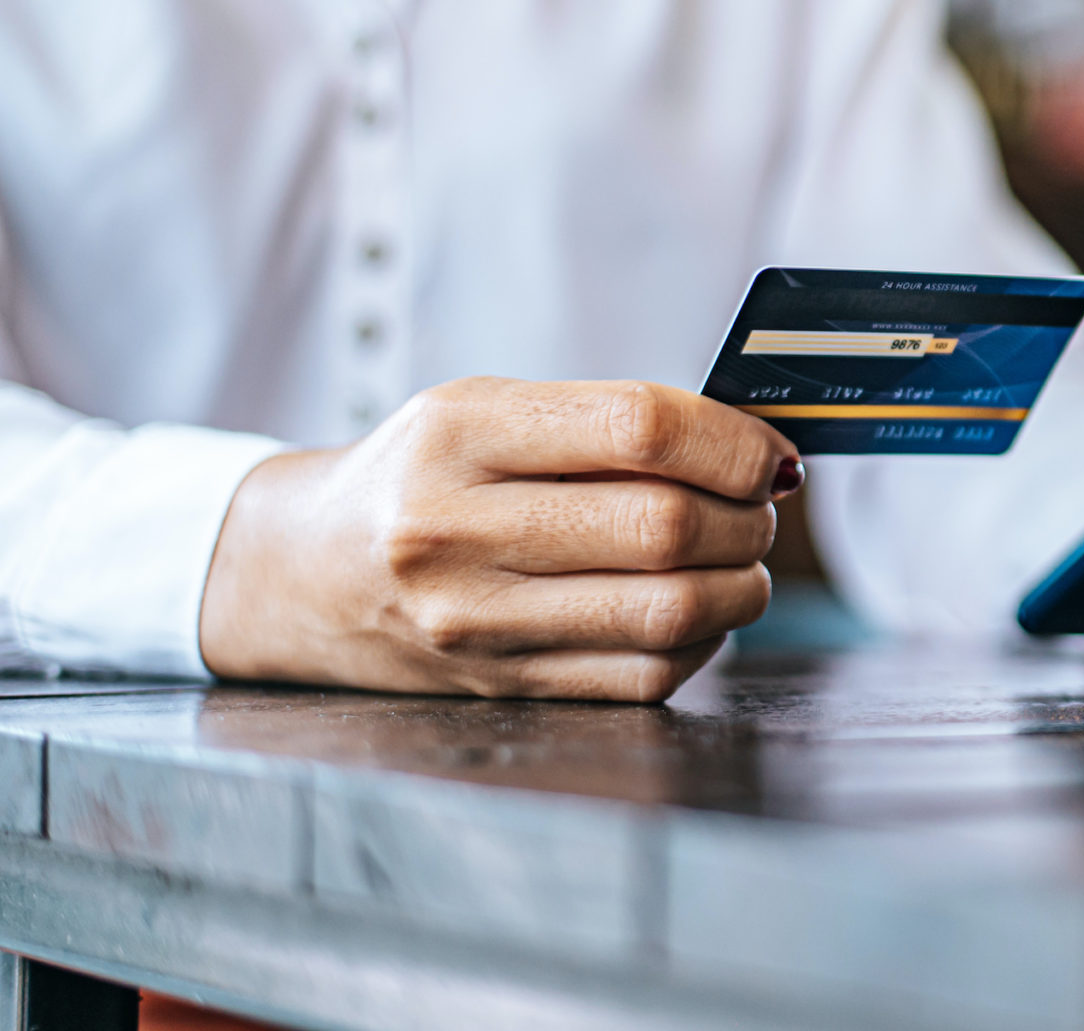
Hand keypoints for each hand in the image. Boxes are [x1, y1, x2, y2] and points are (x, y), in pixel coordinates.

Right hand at [199, 378, 795, 701]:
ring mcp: (474, 623)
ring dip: (740, 585)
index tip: (768, 452)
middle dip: (747, 517)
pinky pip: (644, 677)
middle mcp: (455, 531)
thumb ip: (611, 420)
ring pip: (668, 612)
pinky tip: (697, 609)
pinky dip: (701, 642)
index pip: (640, 428)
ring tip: (740, 558)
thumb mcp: (485, 410)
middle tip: (759, 506)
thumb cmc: (421, 475)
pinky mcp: (500, 688)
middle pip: (663, 526)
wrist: (301, 572)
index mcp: (459, 434)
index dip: (733, 441)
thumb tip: (759, 449)